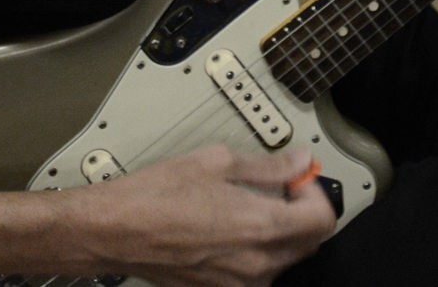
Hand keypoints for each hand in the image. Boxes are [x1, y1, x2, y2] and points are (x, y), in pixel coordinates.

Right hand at [78, 145, 337, 286]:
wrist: (114, 231)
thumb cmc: (155, 196)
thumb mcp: (217, 162)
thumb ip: (268, 166)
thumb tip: (298, 162)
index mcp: (260, 227)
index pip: (323, 219)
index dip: (316, 192)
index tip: (300, 178)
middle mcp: (256, 263)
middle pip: (309, 242)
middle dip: (302, 211)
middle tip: (282, 187)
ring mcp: (238, 283)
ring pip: (283, 259)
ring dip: (280, 232)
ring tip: (251, 206)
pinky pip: (256, 273)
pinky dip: (255, 251)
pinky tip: (230, 228)